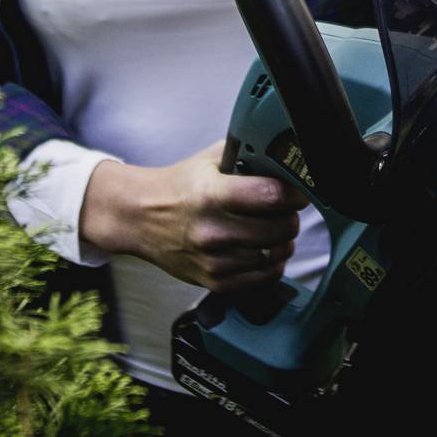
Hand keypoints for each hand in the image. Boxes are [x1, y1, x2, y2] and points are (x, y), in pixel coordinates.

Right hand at [79, 140, 306, 291]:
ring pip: (276, 255)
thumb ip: (247, 155)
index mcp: (212, 195)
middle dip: (290, 216)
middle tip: (284, 210)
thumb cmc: (179, 187)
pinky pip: (263, 277)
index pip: (272, 196)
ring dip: (282, 241)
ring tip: (272, 229)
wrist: (140, 218)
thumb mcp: (210, 160)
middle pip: (281, 229)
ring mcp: (214, 260)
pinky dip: (271, 263)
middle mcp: (213, 231)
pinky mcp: (214, 281)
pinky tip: (263, 249)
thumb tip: (285, 158)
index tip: (296, 190)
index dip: (293, 193)